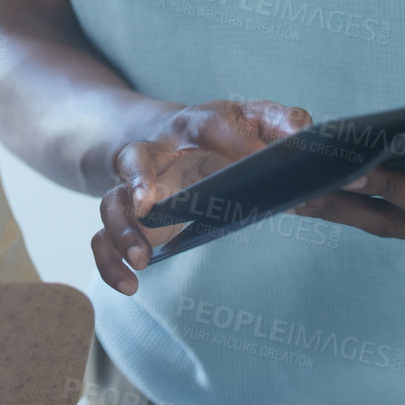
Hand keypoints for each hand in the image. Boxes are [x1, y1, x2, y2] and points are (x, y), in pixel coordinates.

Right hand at [92, 98, 311, 292]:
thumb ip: (281, 123)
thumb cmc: (221, 135)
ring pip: (112, 202)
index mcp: (194, 125)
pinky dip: (109, 262)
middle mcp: (156, 152)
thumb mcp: (253, 119)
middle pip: (133, 157)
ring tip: (142, 259)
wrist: (171, 140)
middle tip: (148, 203)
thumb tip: (303, 134)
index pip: (210, 124)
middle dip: (138, 178)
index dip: (234, 142)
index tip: (258, 161)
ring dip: (121, 230)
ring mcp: (136, 188)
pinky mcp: (129, 220)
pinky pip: (101, 240)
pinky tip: (129, 285)